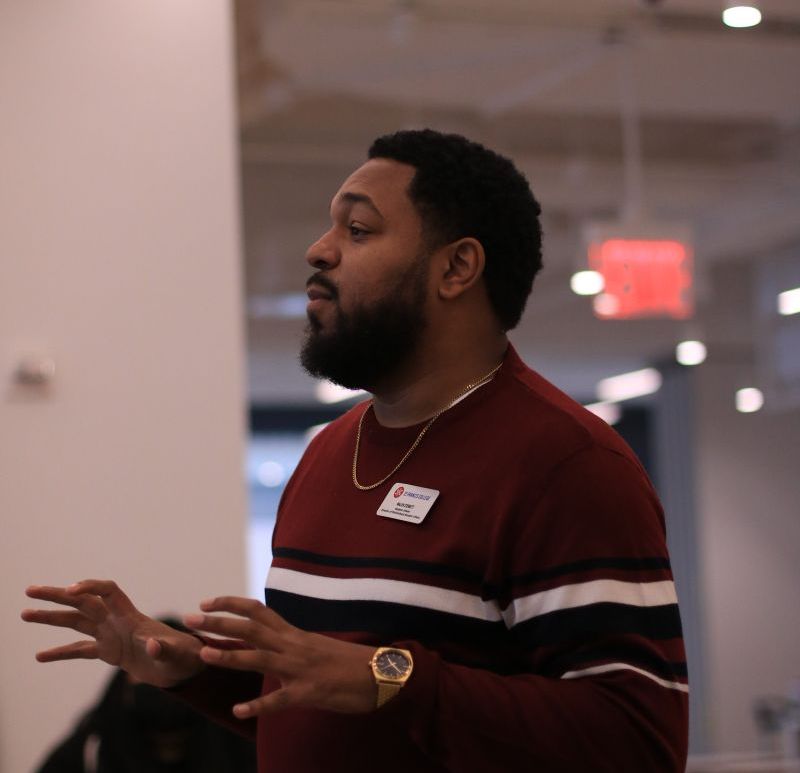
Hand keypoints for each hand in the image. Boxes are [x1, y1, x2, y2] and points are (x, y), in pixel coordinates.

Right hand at [22, 580, 203, 687]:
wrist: (185, 667)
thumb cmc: (184, 657)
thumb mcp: (176, 654)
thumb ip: (164, 650)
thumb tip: (153, 645)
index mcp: (132, 616)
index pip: (108, 591)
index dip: (90, 587)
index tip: (70, 591)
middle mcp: (117, 621)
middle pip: (83, 602)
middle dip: (58, 595)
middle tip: (31, 591)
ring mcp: (111, 635)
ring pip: (76, 622)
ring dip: (52, 617)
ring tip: (25, 613)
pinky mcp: (109, 652)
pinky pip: (80, 650)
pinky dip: (61, 652)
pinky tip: (40, 656)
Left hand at [184, 596, 377, 717]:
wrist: (381, 673)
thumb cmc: (349, 662)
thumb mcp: (316, 646)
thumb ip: (293, 644)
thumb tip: (273, 641)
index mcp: (295, 634)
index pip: (259, 611)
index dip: (231, 604)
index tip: (207, 602)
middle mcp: (294, 645)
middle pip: (251, 628)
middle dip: (219, 623)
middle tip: (190, 619)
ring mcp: (300, 668)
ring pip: (259, 658)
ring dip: (229, 656)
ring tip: (203, 654)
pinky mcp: (309, 691)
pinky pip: (280, 699)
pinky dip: (258, 706)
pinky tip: (239, 711)